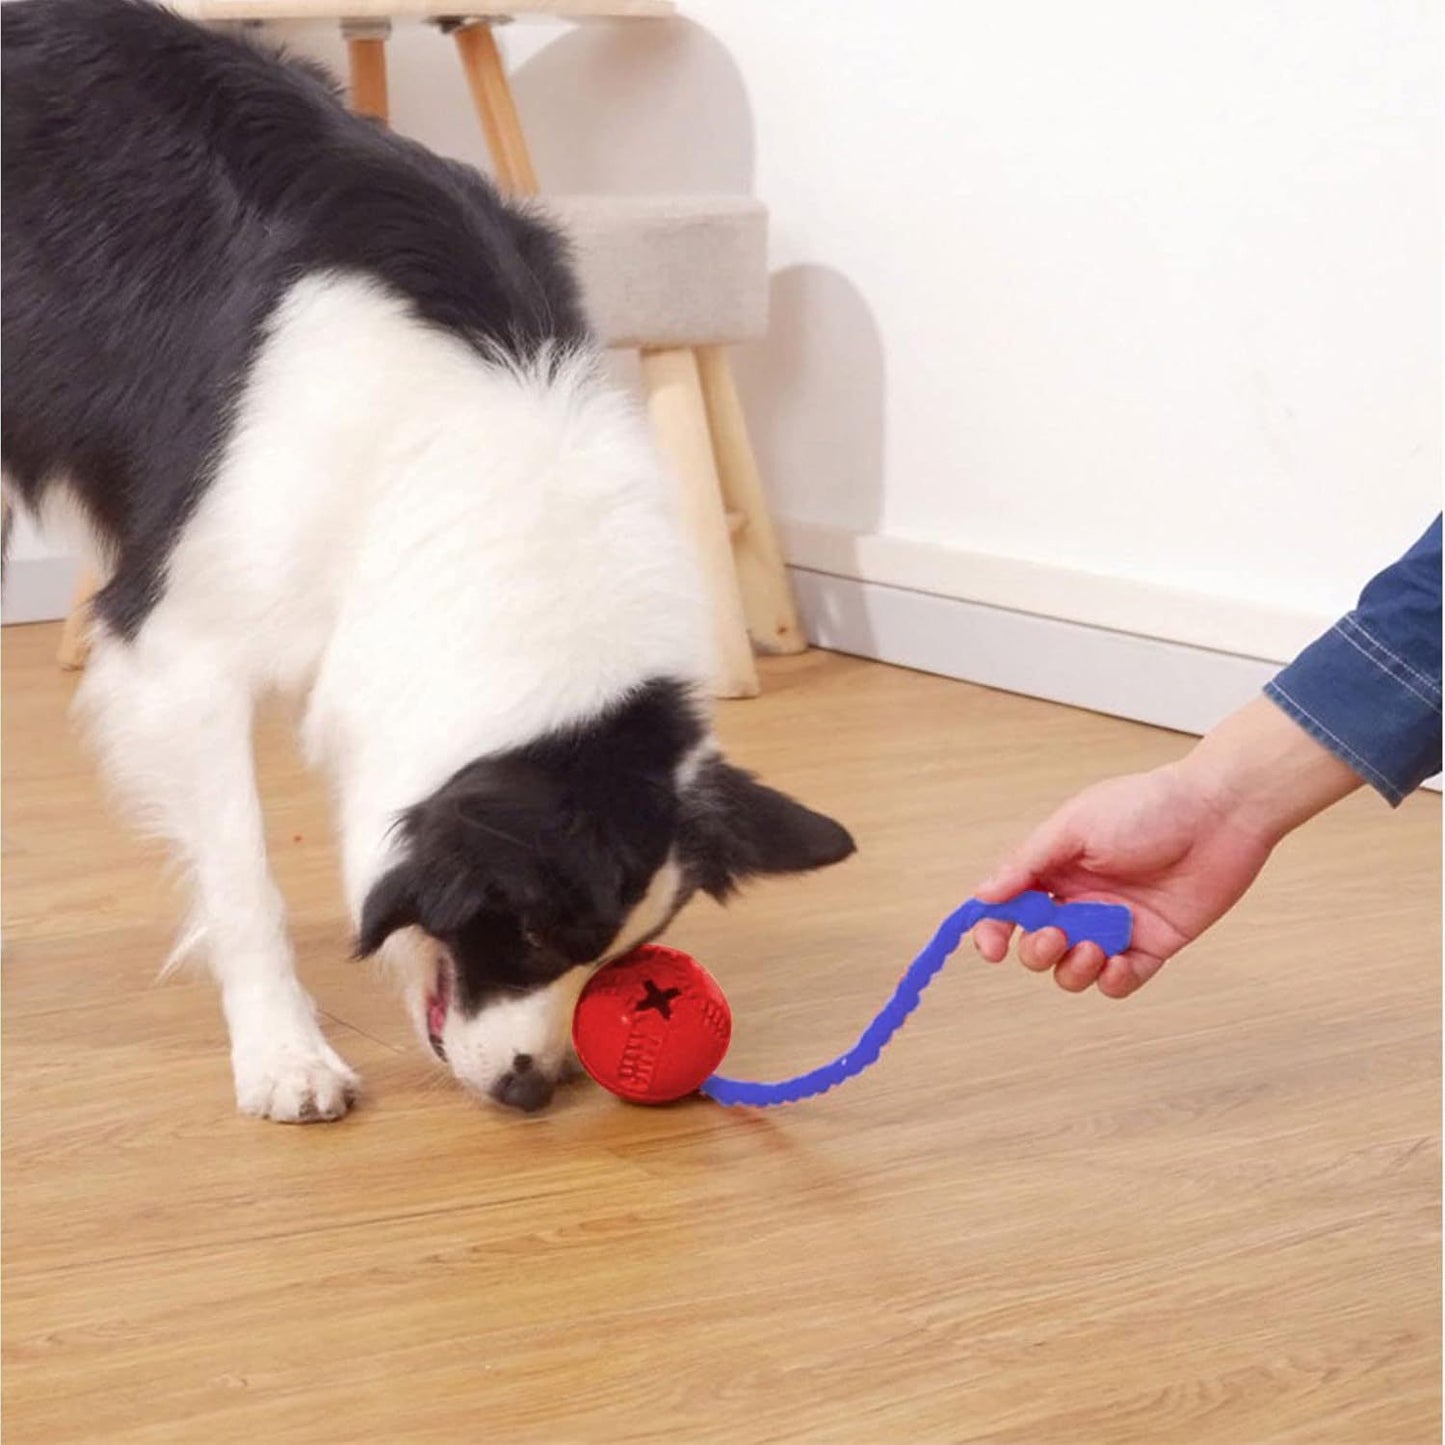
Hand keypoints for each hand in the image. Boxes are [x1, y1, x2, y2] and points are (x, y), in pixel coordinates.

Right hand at [971, 698, 1362, 997]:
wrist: (1220, 813)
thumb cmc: (1148, 807)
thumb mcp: (1074, 826)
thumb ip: (1026, 863)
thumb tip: (983, 896)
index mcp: (1055, 868)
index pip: (1009, 906)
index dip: (993, 929)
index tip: (991, 947)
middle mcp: (1080, 899)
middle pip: (1037, 944)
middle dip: (1037, 950)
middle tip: (1055, 935)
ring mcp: (1115, 925)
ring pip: (1074, 969)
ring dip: (1073, 968)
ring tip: (1095, 949)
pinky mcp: (1152, 944)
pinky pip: (1121, 980)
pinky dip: (1113, 981)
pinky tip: (1118, 963)